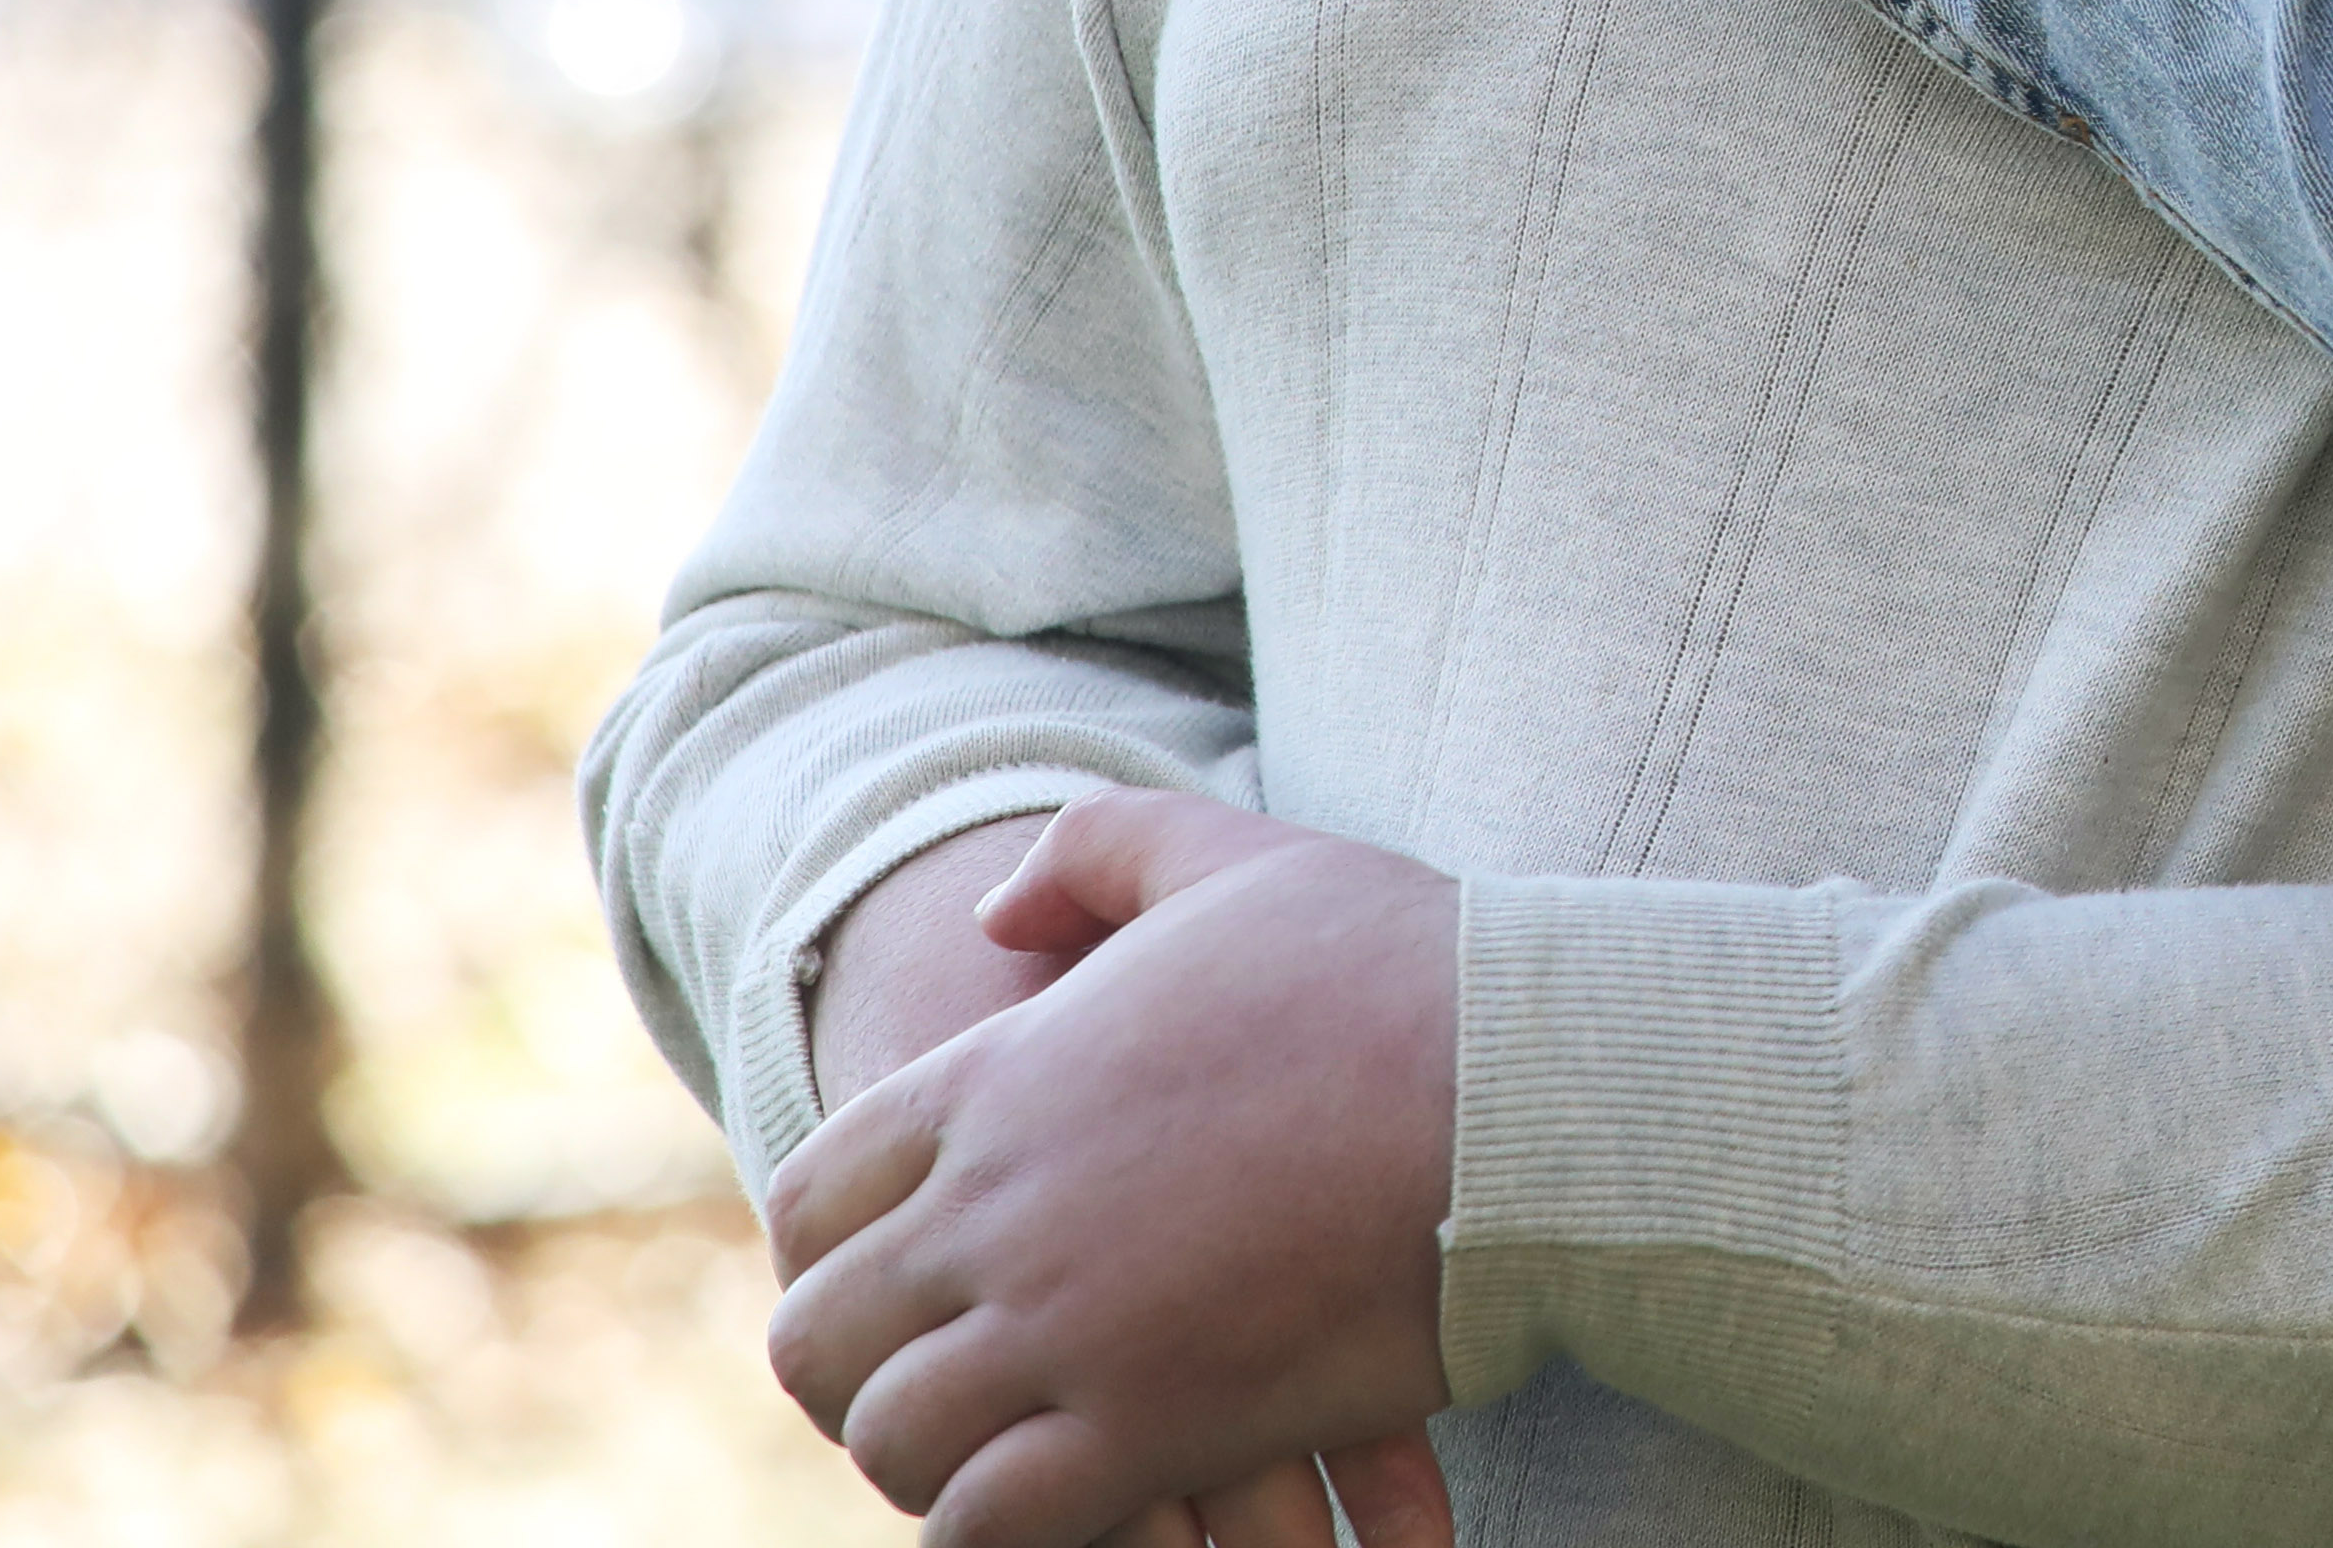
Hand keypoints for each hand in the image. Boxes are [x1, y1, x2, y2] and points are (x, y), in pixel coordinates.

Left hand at [763, 796, 1464, 1547]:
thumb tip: (991, 913)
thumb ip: (1093, 852)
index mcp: (999, 1081)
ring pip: (896, 1443)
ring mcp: (1068, 1327)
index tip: (887, 1278)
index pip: (812, 1200)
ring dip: (929, 1457)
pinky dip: (1002, 1531)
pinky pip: (993, 1523)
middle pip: (821, 1340)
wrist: (1520, 1087)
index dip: (828, 1255)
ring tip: (996, 1452)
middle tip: (931, 1381)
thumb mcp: (1235, 856)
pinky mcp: (1154, 1423)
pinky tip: (1072, 1503)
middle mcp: (999, 1211)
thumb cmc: (1399, 968)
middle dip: (856, 1373)